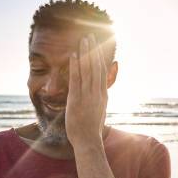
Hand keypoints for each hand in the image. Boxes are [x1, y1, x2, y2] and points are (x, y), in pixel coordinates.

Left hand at [65, 33, 107, 147]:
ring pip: (88, 69)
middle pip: (96, 66)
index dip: (100, 57)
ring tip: (84, 39)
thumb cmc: (92, 129)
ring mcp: (88, 95)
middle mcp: (97, 92)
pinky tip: (74, 54)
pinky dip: (76, 65)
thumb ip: (100, 99)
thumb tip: (101, 93)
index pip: (102, 72)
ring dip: (86, 53)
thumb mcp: (100, 111)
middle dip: (94, 50)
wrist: (88, 141)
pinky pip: (77, 78)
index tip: (99, 45)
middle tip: (90, 36)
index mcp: (103, 95)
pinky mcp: (77, 99)